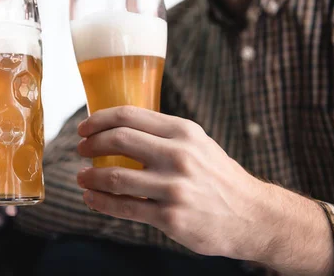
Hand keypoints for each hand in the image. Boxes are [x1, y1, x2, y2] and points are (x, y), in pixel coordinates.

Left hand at [76, 106, 333, 274]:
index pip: (128, 115)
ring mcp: (174, 188)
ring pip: (116, 177)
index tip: (84, 127)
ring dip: (90, 177)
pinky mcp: (171, 217)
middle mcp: (178, 155)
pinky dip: (101, 202)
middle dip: (90, 144)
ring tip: (81, 178)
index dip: (99, 119)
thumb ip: (163, 134)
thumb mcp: (197, 143)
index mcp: (183, 132)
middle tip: (80, 149)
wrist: (252, 215)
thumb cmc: (218, 176)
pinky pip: (125, 207)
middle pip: (118, 140)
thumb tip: (118, 127)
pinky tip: (91, 199)